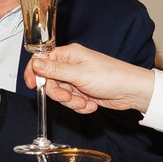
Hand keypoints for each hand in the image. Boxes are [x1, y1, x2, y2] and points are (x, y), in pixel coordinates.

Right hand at [26, 43, 153, 113]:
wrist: (131, 91)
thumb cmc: (112, 76)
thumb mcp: (79, 74)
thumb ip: (54, 70)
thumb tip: (35, 63)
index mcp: (69, 55)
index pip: (42, 61)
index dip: (34, 73)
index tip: (31, 85)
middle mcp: (71, 66)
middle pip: (50, 82)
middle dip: (59, 94)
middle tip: (69, 97)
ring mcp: (77, 80)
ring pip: (61, 95)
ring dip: (72, 102)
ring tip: (85, 101)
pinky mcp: (83, 92)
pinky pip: (72, 102)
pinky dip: (80, 106)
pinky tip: (92, 104)